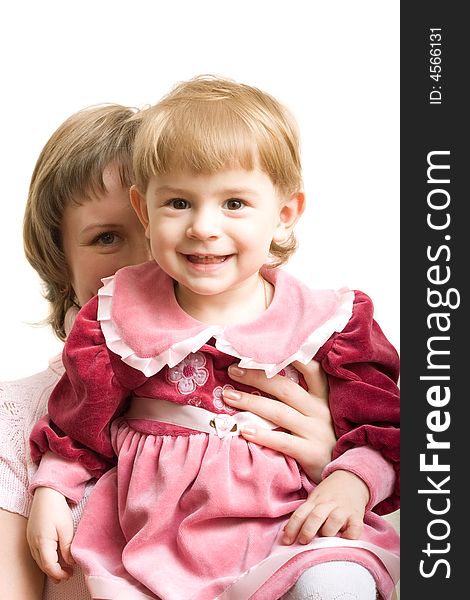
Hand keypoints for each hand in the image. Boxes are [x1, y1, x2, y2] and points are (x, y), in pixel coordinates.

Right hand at [26, 487, 74, 582]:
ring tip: (62, 570)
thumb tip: (70, 562)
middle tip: (68, 576)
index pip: (49, 566)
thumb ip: (67, 548)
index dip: (59, 573)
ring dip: (50, 567)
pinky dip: (45, 559)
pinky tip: (54, 558)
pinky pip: (37, 553)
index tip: (70, 574)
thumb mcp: (66, 529)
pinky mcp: (31, 535)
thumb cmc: (57, 509)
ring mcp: (30, 540)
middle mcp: (33, 544)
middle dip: (55, 573)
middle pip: (43, 565)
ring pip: (39, 560)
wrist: (46, 494)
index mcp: (42, 543)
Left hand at [224, 360, 335, 481]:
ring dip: (251, 402)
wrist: (346, 475)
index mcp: (323, 398)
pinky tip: (244, 430)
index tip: (264, 348)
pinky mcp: (312, 453)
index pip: (311, 369)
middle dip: (256, 377)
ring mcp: (316, 432)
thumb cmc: (326, 441)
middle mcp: (320, 411)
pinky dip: (262, 434)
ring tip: (228, 396)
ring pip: (279, 412)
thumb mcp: (320, 415)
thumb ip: (303, 399)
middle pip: (284, 388)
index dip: (291, 356)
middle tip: (233, 371)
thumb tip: (268, 379)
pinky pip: (283, 441)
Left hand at [282, 470, 369, 544]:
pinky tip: (345, 539)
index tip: (286, 541)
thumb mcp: (314, 499)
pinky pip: (356, 527)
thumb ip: (303, 514)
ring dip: (328, 531)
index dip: (292, 528)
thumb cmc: (329, 493)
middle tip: (303, 542)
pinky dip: (351, 534)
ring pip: (335, 520)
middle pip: (316, 516)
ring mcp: (343, 510)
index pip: (300, 513)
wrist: (352, 480)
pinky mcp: (357, 516)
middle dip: (308, 530)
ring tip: (325, 541)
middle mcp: (328, 504)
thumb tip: (285, 532)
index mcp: (315, 501)